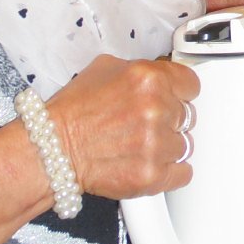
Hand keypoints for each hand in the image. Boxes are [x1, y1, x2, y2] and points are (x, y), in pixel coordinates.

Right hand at [46, 54, 199, 199]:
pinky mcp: (152, 175)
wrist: (52, 149)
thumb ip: (141, 70)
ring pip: (185, 144)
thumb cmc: (73, 110)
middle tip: (147, 123)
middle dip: (170, 118)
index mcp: (149, 78)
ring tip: (142, 145)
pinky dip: (172, 171)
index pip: (191, 84)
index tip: (176, 97)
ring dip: (168, 145)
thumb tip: (161, 76)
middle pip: (187, 114)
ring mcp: (156, 143)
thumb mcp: (106, 68)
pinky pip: (183, 173)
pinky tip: (154, 163)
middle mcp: (157, 108)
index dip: (181, 91)